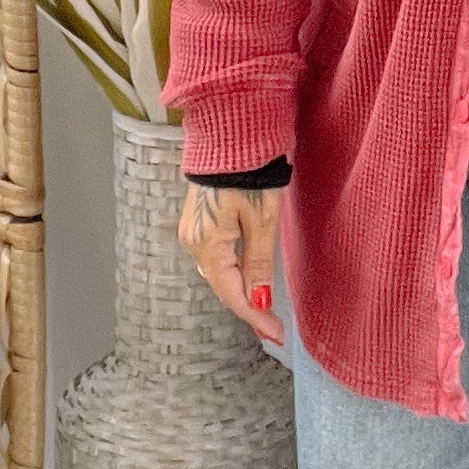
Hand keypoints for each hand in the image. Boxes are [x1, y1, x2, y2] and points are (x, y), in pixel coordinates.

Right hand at [178, 182, 285, 347]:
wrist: (230, 133)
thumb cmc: (249, 171)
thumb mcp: (262, 220)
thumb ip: (259, 263)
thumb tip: (260, 301)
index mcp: (207, 243)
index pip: (232, 293)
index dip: (255, 317)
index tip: (276, 335)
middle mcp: (193, 241)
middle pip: (222, 285)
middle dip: (248, 306)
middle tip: (274, 327)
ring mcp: (192, 230)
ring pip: (218, 271)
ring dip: (239, 288)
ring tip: (265, 307)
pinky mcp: (197, 220)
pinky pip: (215, 255)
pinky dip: (232, 269)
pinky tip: (248, 276)